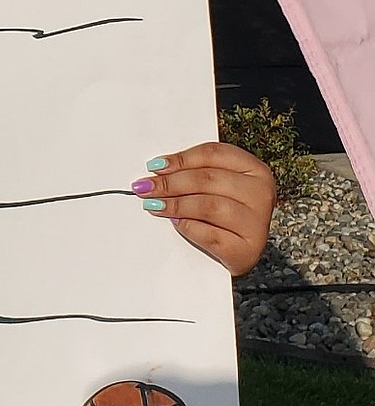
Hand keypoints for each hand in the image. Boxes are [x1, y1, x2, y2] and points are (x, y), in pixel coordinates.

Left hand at [131, 141, 276, 277]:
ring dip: (176, 204)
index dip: (180, 158)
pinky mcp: (247, 251)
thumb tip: (158, 170)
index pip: (213, 154)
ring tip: (154, 204)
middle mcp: (261, 194)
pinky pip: (210, 235)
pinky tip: (175, 223)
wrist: (242, 251)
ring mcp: (257, 224)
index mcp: (255, 169)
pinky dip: (188, 227)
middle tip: (145, 187)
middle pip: (207, 179)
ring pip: (208, 206)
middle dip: (171, 183)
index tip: (155, 166)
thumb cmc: (226, 213)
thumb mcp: (218, 186)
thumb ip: (195, 173)